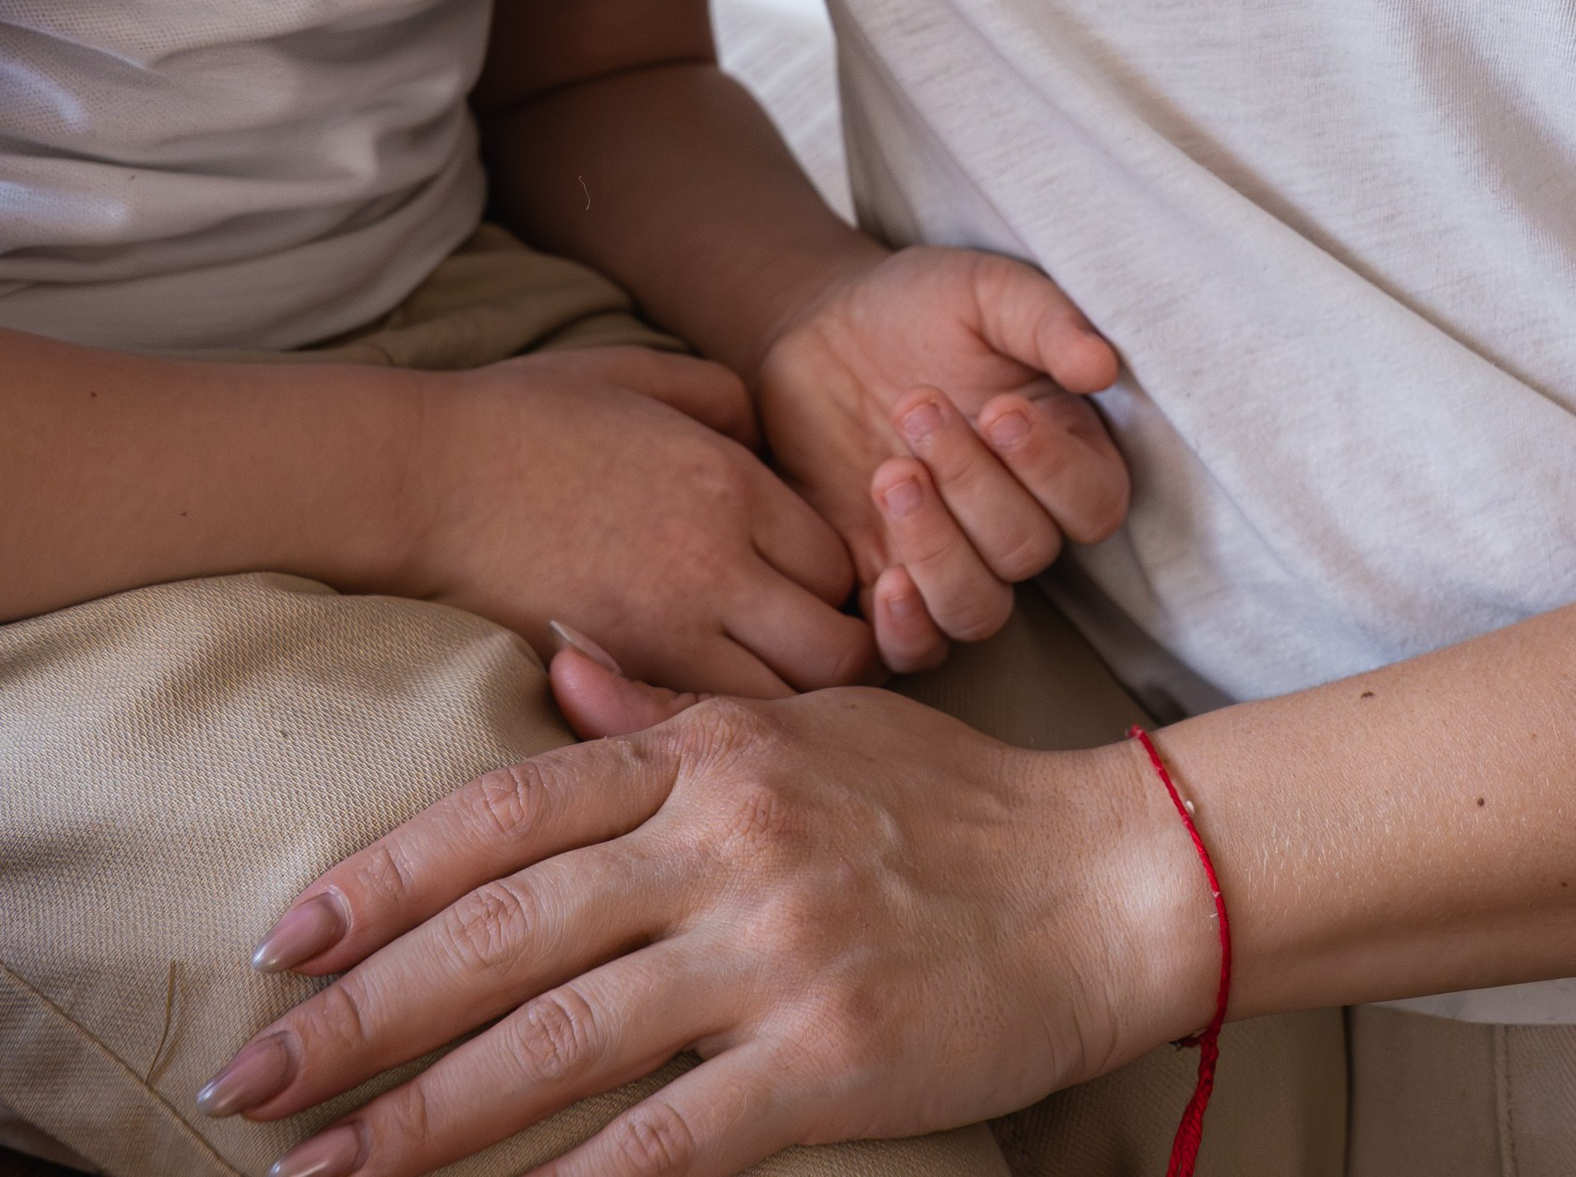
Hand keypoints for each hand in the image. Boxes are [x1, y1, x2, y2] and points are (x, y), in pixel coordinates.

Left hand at [201, 680, 1211, 1176]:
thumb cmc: (956, 802)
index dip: (388, 878)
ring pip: (558, 1038)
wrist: (1107, 875)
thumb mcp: (810, 726)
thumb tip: (548, 670)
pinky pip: (670, 1134)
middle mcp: (728, 838)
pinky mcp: (826, 1056)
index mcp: (715, 752)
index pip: (511, 811)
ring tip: (318, 1173)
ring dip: (420, 1117)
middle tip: (247, 1080)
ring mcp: (775, 948)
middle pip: (505, 929)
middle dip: (360, 1013)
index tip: (286, 939)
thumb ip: (667, 714)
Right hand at [389, 349, 872, 699]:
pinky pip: (695, 729)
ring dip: (780, 708)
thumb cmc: (523, 417)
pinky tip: (694, 715)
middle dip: (834, 661)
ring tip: (750, 693)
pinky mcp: (605, 679)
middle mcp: (714, 564)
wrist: (417, 479)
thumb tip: (768, 441)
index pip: (841, 568)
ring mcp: (659, 632)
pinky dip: (710, 732)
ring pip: (778, 710)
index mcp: (731, 485)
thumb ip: (722, 398)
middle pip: (835, 653)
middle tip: (798, 662)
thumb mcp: (638, 373)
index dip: (840, 586)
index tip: (807, 594)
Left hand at [754, 247, 1129, 669]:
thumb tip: (1102, 366)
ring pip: (977, 610)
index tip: (999, 409)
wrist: (817, 330)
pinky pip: (915, 650)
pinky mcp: (881, 585)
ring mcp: (950, 559)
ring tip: (889, 473)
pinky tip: (885, 579)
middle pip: (1028, 553)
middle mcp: (1015, 518)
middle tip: (914, 404)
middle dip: (972, 483)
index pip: (1095, 503)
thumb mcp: (985, 291)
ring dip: (936, 549)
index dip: (1055, 472)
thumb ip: (1046, 321)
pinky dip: (907, 631)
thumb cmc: (916, 305)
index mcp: (1060, 450)